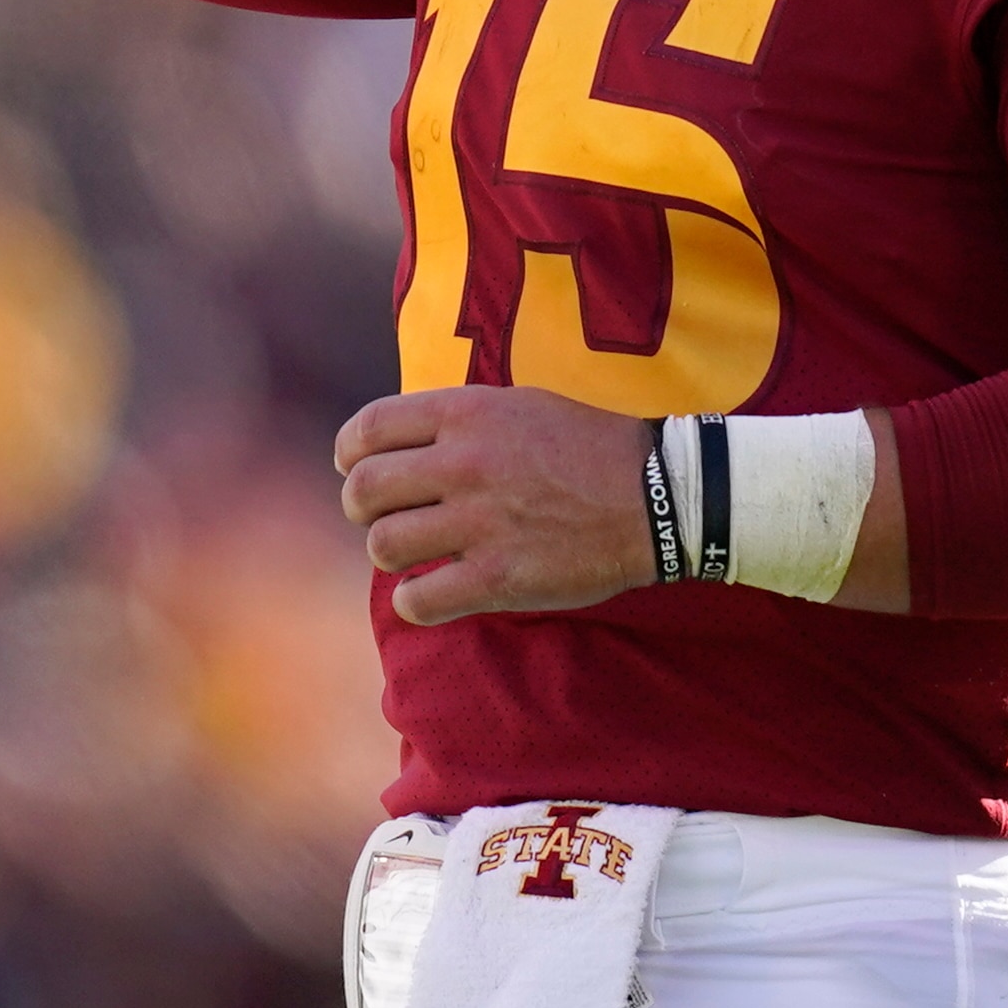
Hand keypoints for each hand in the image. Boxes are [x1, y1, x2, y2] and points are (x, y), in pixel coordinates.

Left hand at [334, 387, 654, 623]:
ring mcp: (480, 523)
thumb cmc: (585, 447)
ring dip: (391, 555)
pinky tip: (431, 593)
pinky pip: (419, 600)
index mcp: (466, 414)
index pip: (369, 429)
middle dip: (361, 509)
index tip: (354, 468)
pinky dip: (415, 602)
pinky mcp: (498, 578)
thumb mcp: (515, 405)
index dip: (350, 454)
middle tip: (381, 517)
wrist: (657, 495)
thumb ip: (454, 421)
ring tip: (415, 555)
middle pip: (363, 491)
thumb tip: (395, 445)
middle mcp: (464, 463)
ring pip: (383, 546)